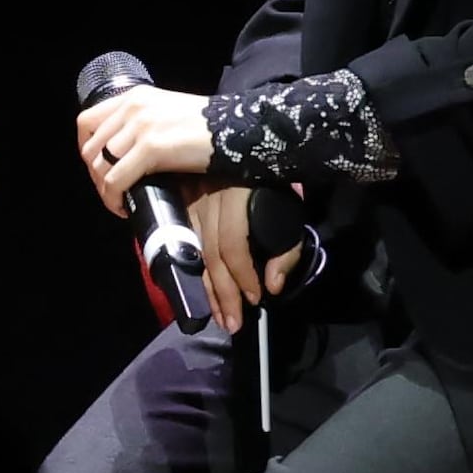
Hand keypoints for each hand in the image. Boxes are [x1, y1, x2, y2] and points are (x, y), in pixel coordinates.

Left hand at [75, 85, 216, 210]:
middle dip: (95, 174)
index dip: (87, 149)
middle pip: (90, 147)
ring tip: (119, 200)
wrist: (240, 128)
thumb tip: (124, 157)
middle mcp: (132, 107)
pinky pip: (116, 180)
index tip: (99, 166)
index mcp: (134, 97)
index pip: (87, 122)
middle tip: (111, 190)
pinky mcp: (151, 147)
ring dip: (104, 190)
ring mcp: (140, 126)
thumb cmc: (211, 126)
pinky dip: (114, 198)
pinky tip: (125, 207)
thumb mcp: (168, 113)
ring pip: (100, 166)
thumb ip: (142, 125)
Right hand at [186, 183, 307, 337]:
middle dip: (223, 294)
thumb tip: (273, 286)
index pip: (232, 246)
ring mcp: (191, 206)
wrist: (244, 148)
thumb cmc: (271, 181)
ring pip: (197, 255)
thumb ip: (286, 249)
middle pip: (211, 256)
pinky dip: (197, 272)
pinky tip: (205, 292)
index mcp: (234, 198)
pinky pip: (189, 247)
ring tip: (219, 318)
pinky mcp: (184, 209)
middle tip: (232, 324)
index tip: (256, 299)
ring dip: (208, 290)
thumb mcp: (288, 209)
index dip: (243, 276)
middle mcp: (207, 203)